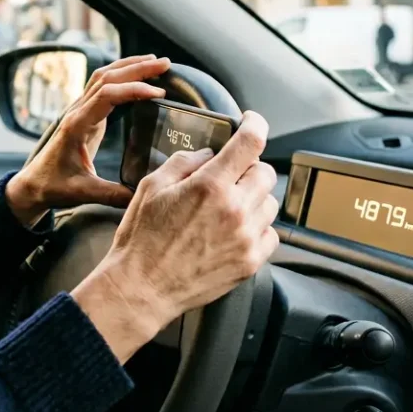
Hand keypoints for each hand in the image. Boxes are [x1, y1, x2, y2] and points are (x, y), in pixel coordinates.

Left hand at [5, 55, 170, 225]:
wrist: (33, 184)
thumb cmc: (54, 186)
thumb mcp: (84, 192)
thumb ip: (114, 195)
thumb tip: (144, 195)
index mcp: (76, 125)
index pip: (107, 96)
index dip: (134, 90)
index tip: (159, 93)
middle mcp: (76, 112)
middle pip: (107, 77)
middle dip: (137, 68)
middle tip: (165, 64)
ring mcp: (79, 110)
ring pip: (103, 77)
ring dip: (129, 67)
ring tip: (155, 62)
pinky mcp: (83, 114)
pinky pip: (102, 86)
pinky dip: (121, 76)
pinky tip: (138, 77)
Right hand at [70, 111, 279, 361]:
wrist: (142, 288)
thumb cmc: (141, 240)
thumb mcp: (152, 187)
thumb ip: (184, 163)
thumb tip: (207, 155)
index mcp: (210, 186)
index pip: (250, 143)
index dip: (255, 125)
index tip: (252, 122)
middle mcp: (235, 210)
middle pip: (266, 173)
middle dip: (249, 168)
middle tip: (229, 176)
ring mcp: (246, 238)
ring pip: (271, 203)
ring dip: (253, 198)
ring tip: (227, 208)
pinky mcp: (250, 262)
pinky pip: (271, 234)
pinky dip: (257, 228)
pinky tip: (233, 231)